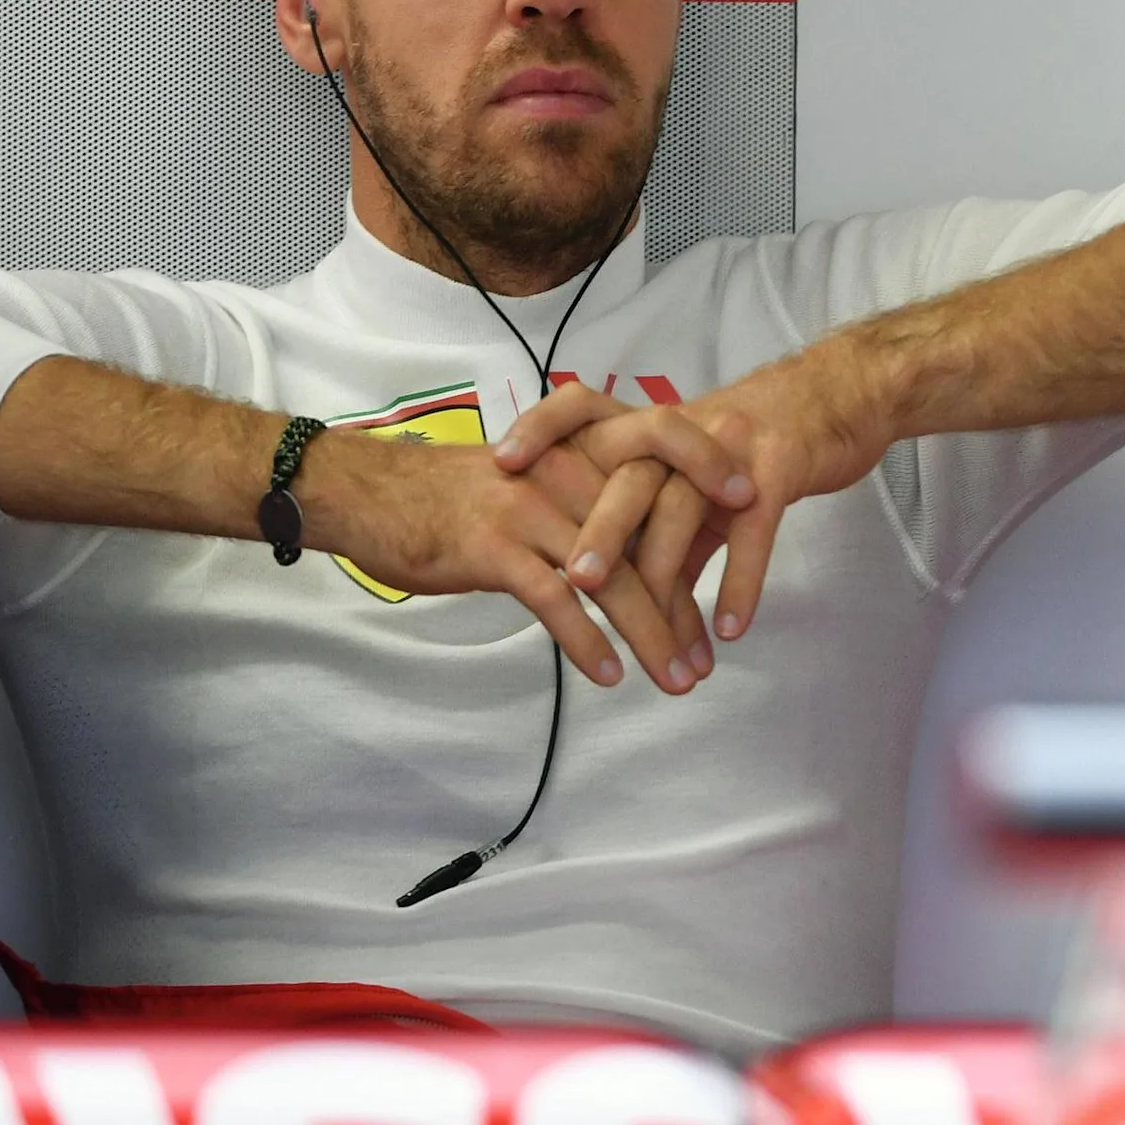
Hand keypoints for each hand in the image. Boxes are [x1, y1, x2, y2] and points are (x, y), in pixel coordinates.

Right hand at [290, 428, 722, 695]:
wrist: (368, 492)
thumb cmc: (452, 495)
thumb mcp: (529, 479)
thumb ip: (584, 498)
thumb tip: (636, 540)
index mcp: (576, 447)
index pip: (661, 445)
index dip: (710, 469)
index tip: (756, 507)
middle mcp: (562, 471)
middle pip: (646, 536)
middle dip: (682, 604)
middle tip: (706, 660)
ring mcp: (530, 508)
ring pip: (610, 578)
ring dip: (650, 634)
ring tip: (676, 679)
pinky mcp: (494, 547)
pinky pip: (556, 600)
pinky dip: (587, 641)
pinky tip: (609, 675)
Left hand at [492, 349, 895, 654]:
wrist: (843, 396)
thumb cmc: (766, 439)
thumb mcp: (705, 476)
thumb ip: (670, 532)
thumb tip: (636, 597)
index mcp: (657, 430)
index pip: (586, 410)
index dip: (543, 429)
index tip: (501, 463)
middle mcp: (685, 433)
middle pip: (629, 479)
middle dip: (598, 532)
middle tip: (572, 584)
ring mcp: (731, 449)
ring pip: (684, 509)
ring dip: (664, 572)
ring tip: (644, 625)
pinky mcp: (779, 468)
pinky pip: (753, 530)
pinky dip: (740, 582)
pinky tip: (728, 629)